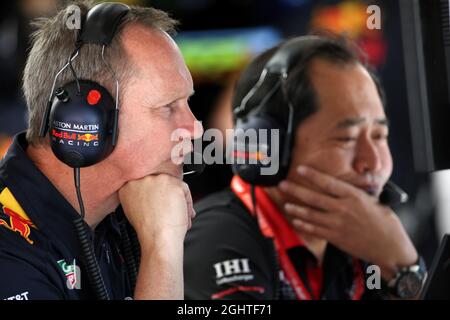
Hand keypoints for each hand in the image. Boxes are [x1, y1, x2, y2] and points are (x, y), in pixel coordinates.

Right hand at [118, 174, 194, 246]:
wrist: (158, 238)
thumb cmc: (149, 229)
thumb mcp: (134, 210)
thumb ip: (139, 197)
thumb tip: (151, 195)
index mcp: (129, 185)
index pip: (146, 183)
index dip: (156, 194)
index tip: (159, 202)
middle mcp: (143, 179)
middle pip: (160, 182)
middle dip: (168, 196)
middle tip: (168, 210)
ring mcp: (159, 180)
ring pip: (173, 185)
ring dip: (178, 200)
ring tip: (175, 215)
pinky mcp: (174, 184)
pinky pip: (185, 190)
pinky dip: (187, 203)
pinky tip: (182, 214)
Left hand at [279, 165, 417, 280]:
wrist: (390, 247)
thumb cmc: (385, 222)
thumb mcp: (374, 201)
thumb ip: (356, 193)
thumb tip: (344, 184)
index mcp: (354, 196)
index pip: (329, 183)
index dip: (313, 175)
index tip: (300, 169)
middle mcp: (343, 209)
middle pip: (315, 198)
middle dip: (296, 190)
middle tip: (283, 185)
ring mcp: (338, 224)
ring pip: (312, 215)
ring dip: (297, 209)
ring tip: (286, 204)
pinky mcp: (336, 238)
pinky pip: (315, 230)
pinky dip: (304, 225)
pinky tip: (296, 221)